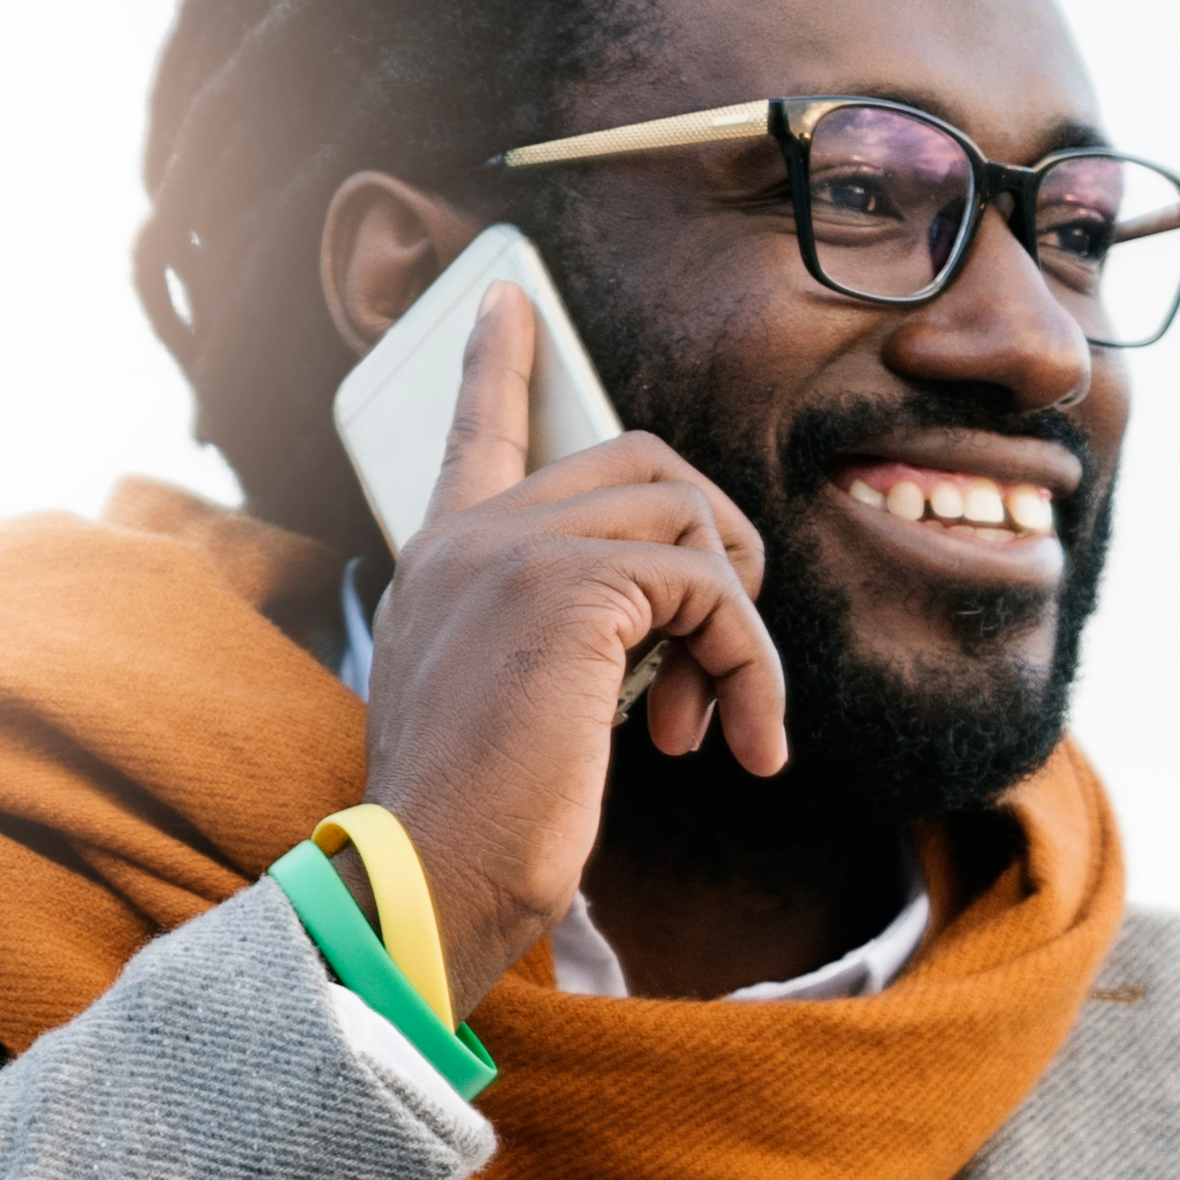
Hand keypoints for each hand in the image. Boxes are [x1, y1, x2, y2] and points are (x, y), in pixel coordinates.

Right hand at [357, 290, 787, 1008]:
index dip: (502, 363)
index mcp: (442, 557)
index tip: (508, 298)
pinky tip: (741, 744)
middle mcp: (471, 534)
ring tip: (715, 724)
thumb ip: (560, 637)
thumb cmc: (471, 828)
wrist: (430, 880)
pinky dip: (748, 667)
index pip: (475, 428)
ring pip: (690, 521)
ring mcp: (515, 550)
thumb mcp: (511, 706)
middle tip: (727, 655)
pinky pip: (711, 592)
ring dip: (736, 627)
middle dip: (717, 548)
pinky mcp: (571, 590)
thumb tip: (664, 619)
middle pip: (642, 462)